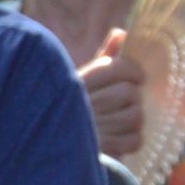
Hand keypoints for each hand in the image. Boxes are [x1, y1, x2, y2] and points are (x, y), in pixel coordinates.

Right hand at [77, 28, 148, 166]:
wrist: (47, 147)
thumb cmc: (69, 108)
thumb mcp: (81, 80)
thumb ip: (104, 57)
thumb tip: (121, 33)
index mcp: (79, 82)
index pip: (117, 67)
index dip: (133, 71)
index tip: (137, 77)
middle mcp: (85, 104)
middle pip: (130, 93)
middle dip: (133, 98)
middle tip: (124, 103)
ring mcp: (94, 129)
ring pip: (136, 117)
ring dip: (133, 120)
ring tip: (120, 121)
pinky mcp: (103, 151)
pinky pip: (135, 140)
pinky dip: (131, 140)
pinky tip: (119, 138)